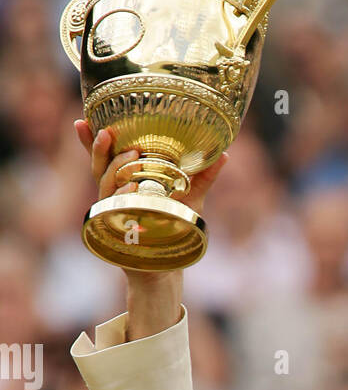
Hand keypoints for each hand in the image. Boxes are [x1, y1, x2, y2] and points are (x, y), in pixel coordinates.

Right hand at [74, 121, 228, 217]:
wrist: (167, 268)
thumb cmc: (175, 231)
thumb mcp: (192, 200)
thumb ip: (203, 178)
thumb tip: (223, 154)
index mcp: (126, 184)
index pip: (105, 159)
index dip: (91, 142)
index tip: (82, 121)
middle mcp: (116, 196)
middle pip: (100, 169)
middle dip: (101, 150)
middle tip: (109, 133)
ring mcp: (116, 213)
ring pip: (106, 187)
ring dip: (116, 170)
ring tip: (131, 156)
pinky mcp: (120, 231)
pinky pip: (117, 211)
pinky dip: (123, 198)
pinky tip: (132, 189)